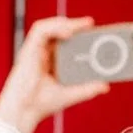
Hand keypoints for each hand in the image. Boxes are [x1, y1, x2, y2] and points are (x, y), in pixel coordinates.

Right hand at [0, 16, 109, 132]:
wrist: (26, 110)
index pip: (66, 42)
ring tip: (81, 25)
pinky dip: (54, 27)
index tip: (93, 31)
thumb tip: (106, 85)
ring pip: (48, 27)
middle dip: (75, 25)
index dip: (79, 34)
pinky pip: (40, 30)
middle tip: (91, 24)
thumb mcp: (71, 94)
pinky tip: (68, 32)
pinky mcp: (29, 48)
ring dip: (65, 23)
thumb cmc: (43, 103)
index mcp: (52, 62)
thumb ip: (88, 89)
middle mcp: (43, 53)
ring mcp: (35, 50)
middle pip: (58, 31)